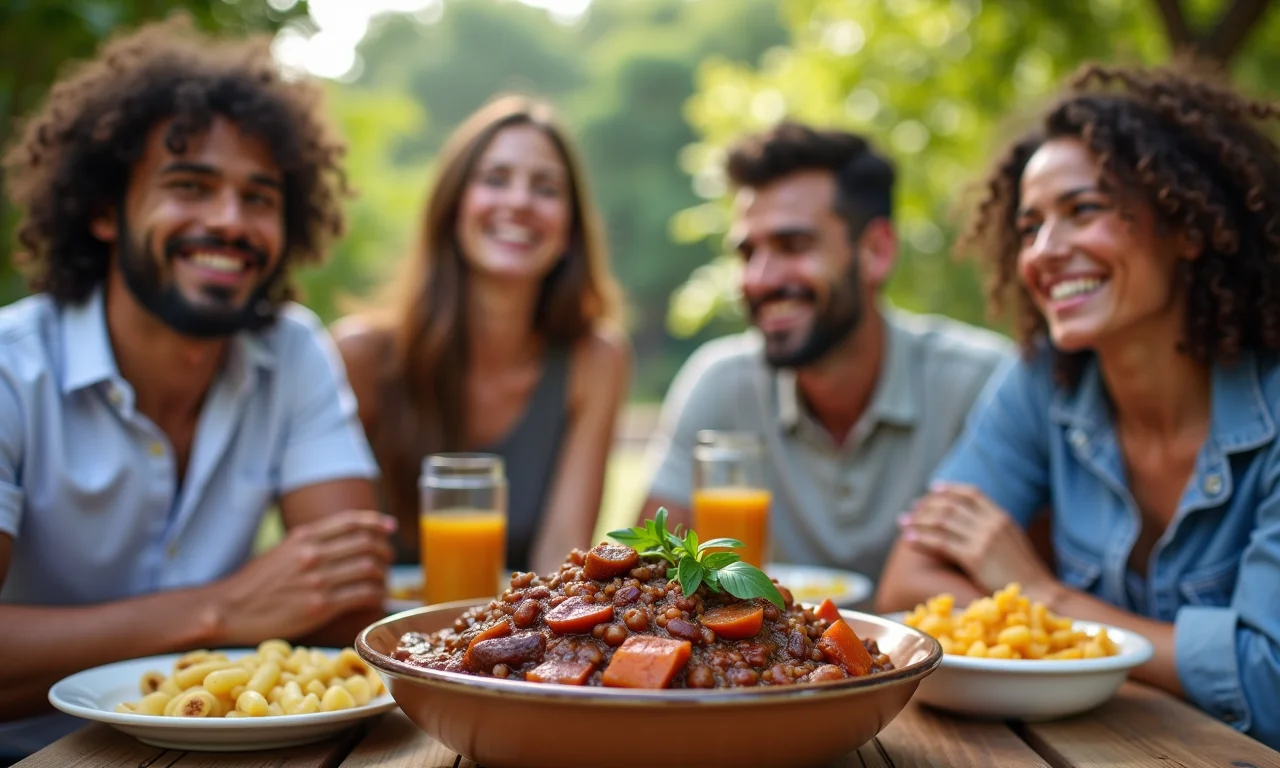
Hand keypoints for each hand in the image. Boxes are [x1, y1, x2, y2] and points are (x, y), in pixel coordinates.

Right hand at [209, 510, 396, 645]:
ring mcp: (318, 580)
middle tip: (388, 559)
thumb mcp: (282, 551)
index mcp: (304, 537)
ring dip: (383, 575)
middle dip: (384, 550)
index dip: (376, 522)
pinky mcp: (320, 605)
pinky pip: (362, 595)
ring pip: (369, 568)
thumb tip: (342, 541)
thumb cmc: (255, 583)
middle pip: (366, 543)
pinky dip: (375, 595)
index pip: (351, 521)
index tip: (390, 528)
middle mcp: (313, 554)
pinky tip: (374, 599)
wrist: (230, 610)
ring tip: (382, 581)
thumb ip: (311, 543)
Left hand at [899, 483, 1054, 595]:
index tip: (932, 489)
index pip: (971, 493)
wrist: (1039, 593)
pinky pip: (941, 543)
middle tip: (911, 509)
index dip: (949, 489)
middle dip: (927, 505)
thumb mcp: (1012, 542)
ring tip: (902, 522)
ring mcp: (983, 539)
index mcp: (1002, 517)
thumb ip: (994, 529)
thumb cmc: (1024, 573)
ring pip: (942, 521)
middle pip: (952, 505)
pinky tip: (909, 539)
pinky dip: (922, 539)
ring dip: (919, 520)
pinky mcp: (975, 557)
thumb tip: (970, 524)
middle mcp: (992, 523)